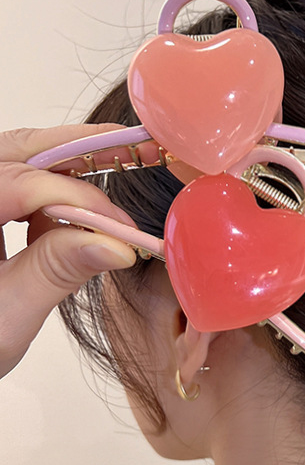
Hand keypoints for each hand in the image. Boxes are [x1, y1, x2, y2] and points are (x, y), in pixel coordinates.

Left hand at [0, 125, 136, 379]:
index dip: (80, 200)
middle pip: (17, 151)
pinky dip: (46, 194)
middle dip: (76, 150)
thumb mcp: (9, 317)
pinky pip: (12, 185)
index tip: (123, 231)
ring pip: (15, 161)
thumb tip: (117, 245)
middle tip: (132, 147)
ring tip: (102, 198)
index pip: (23, 183)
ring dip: (63, 173)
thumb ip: (59, 271)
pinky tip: (68, 224)